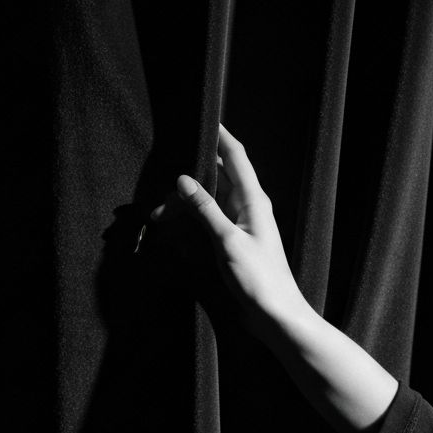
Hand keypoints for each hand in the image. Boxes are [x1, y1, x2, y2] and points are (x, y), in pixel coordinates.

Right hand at [150, 122, 311, 343]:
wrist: (275, 315)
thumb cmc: (260, 279)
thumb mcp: (228, 241)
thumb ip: (205, 209)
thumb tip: (183, 179)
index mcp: (254, 199)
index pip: (235, 155)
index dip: (219, 134)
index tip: (201, 116)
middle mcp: (248, 207)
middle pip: (218, 175)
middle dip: (192, 169)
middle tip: (164, 163)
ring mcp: (240, 224)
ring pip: (209, 199)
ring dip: (186, 199)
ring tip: (156, 208)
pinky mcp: (232, 242)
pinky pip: (209, 219)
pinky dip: (191, 217)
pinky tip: (173, 220)